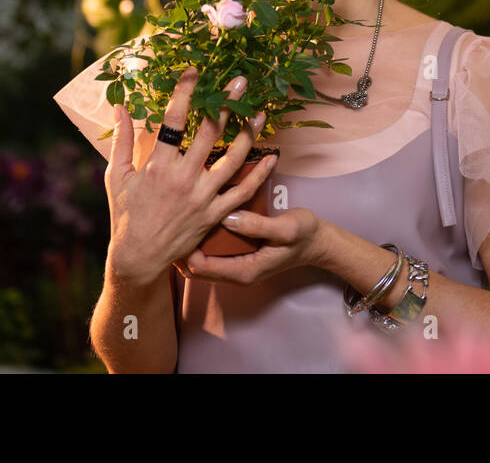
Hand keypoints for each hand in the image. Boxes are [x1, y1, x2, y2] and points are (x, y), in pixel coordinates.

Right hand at [104, 66, 273, 284]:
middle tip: (240, 81)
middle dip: (226, 103)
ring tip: (261, 111)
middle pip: (209, 132)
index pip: (173, 120)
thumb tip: (120, 107)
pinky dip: (260, 174)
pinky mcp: (216, 213)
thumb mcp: (116, 176)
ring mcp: (203, 197)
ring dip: (249, 132)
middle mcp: (183, 178)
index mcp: (158, 166)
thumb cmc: (125, 215)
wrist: (139, 258)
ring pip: (233, 158)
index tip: (195, 70)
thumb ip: (122, 140)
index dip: (185, 92)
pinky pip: (243, 190)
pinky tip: (272, 156)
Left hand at [172, 208, 323, 285]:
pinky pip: (211, 255)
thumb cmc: (304, 234)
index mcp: (244, 270)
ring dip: (189, 245)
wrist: (318, 242)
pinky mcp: (238, 257)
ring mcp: (237, 266)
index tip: (178, 224)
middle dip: (180, 249)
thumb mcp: (286, 227)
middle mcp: (237, 273)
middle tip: (170, 220)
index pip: (201, 267)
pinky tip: (197, 220)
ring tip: (178, 220)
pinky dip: (201, 242)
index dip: (185, 249)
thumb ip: (257, 225)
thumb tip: (227, 217)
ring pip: (200, 263)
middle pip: (194, 269)